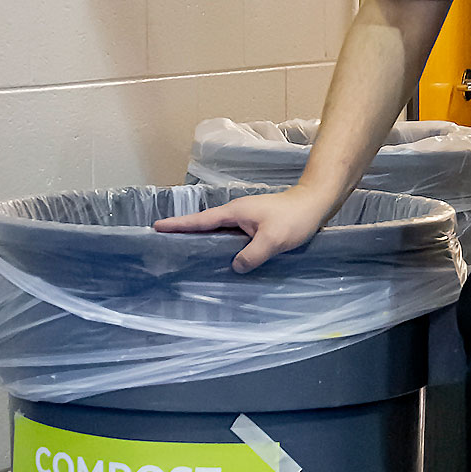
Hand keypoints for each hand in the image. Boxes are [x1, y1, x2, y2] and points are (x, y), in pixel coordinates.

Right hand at [153, 186, 331, 271]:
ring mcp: (245, 219)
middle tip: (164, 246)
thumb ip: (252, 255)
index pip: (200, 221)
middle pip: (204, 225)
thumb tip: (234, 267)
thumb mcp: (272, 240)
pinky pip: (230, 236)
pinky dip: (220, 244)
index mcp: (234, 212)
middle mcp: (235, 213)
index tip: (156, 227)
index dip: (178, 225)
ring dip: (202, 240)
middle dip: (183, 233)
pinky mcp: (254, 225)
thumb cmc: (294, 218)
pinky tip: (220, 258)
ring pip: (218, 232)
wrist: (314, 204)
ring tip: (185, 255)